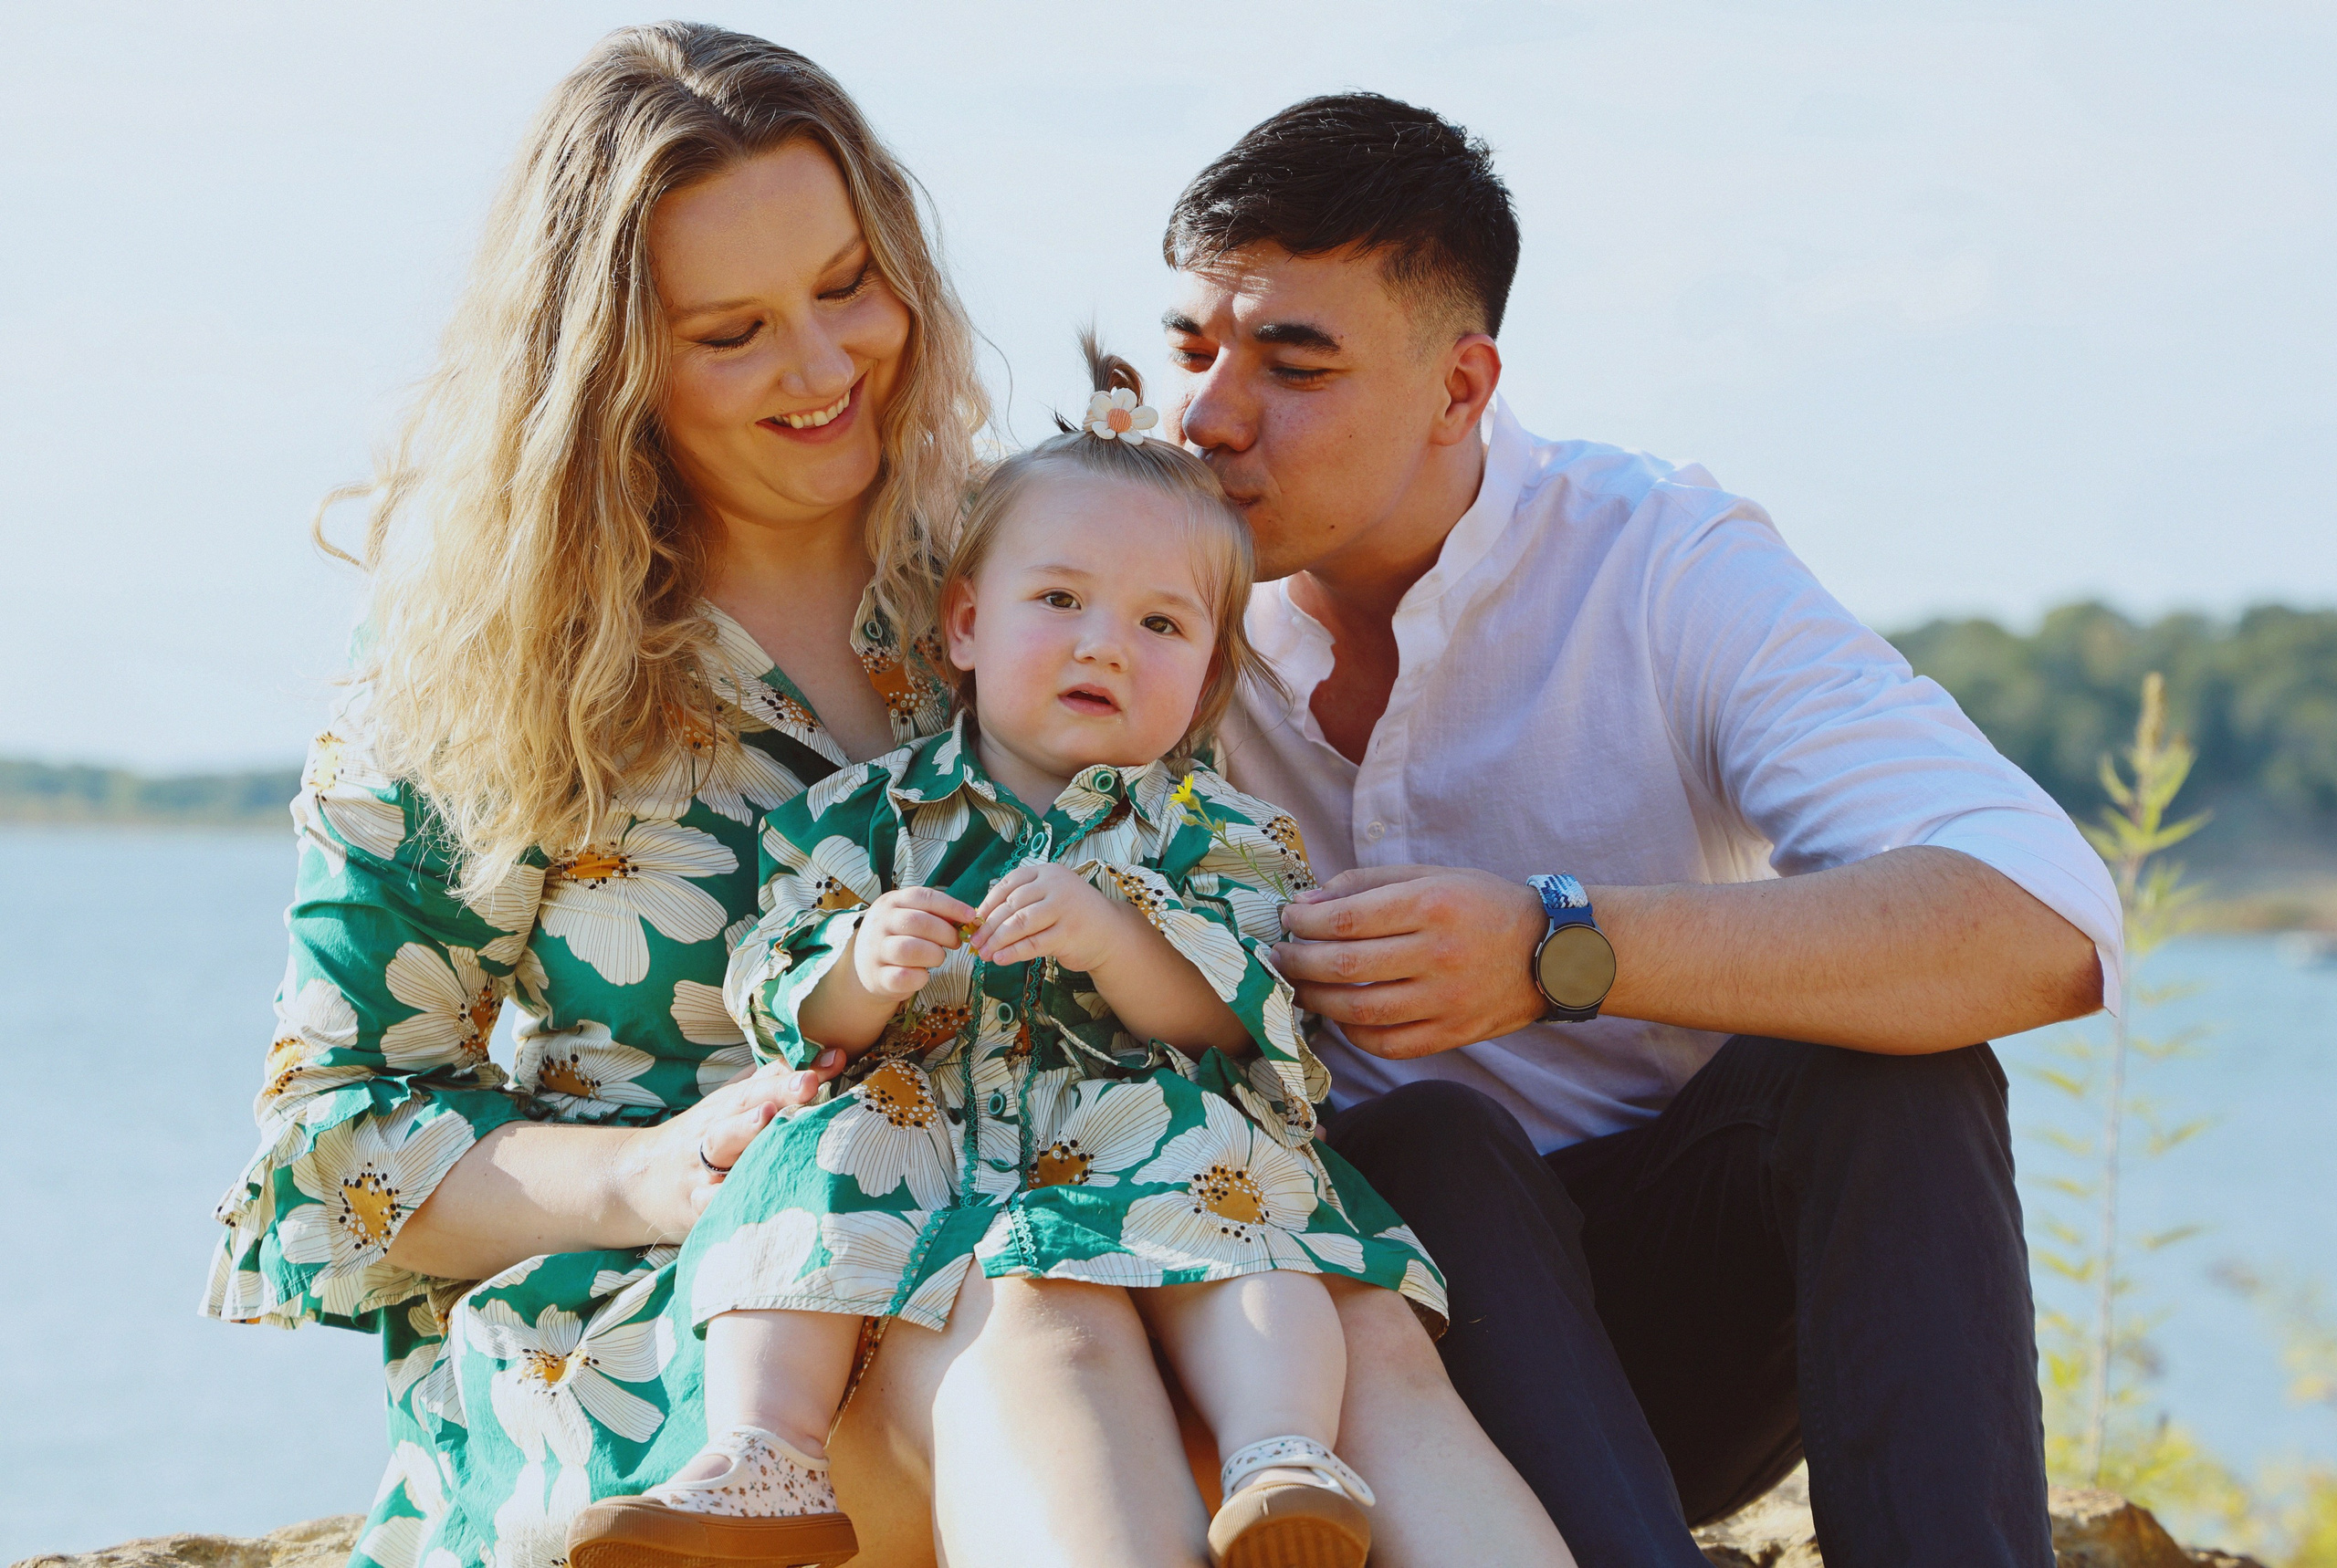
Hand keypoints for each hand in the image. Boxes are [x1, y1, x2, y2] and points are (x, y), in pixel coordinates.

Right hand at [627, 1050, 850, 1236]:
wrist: (634, 1180)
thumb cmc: (702, 1138)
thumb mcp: (733, 1105)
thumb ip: (778, 1081)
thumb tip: (833, 1054)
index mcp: (728, 1105)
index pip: (764, 1083)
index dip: (793, 1075)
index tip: (829, 1065)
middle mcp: (715, 1131)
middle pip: (744, 1106)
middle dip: (776, 1094)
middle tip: (807, 1085)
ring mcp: (702, 1167)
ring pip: (722, 1148)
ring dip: (744, 1133)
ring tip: (767, 1120)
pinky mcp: (693, 1206)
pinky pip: (709, 1202)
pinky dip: (725, 1199)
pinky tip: (748, 1194)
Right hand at [851, 886, 978, 1000]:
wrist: (866, 966)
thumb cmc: (898, 937)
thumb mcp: (909, 917)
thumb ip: (933, 914)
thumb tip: (967, 917)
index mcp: (890, 903)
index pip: (922, 897)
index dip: (950, 906)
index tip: (971, 916)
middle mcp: (879, 924)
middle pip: (918, 922)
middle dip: (945, 933)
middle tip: (956, 941)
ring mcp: (876, 951)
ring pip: (910, 949)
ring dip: (934, 955)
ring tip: (938, 957)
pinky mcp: (878, 977)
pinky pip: (904, 976)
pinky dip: (921, 977)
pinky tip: (923, 974)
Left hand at [970, 863, 1131, 969]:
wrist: (1111, 933)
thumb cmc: (1072, 916)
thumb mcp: (1049, 898)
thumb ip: (1023, 902)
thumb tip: (981, 920)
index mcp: (1047, 872)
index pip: (1009, 884)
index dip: (988, 903)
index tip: (974, 921)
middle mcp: (1056, 886)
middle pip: (1012, 905)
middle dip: (989, 926)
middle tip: (975, 942)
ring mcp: (1064, 908)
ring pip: (1020, 924)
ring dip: (998, 941)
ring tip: (984, 954)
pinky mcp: (1069, 933)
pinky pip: (1033, 944)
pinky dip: (1013, 952)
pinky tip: (1001, 959)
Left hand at [1272, 864, 1548, 1058]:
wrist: (1553, 951)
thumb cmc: (1483, 905)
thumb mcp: (1431, 876)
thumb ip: (1366, 883)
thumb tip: (1307, 904)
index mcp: (1432, 905)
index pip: (1346, 919)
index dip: (1304, 923)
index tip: (1287, 920)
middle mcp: (1439, 954)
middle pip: (1345, 966)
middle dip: (1298, 961)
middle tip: (1278, 956)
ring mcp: (1447, 1000)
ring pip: (1360, 1010)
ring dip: (1316, 1001)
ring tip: (1297, 988)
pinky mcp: (1454, 1034)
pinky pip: (1388, 1044)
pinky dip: (1354, 1033)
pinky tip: (1341, 1017)